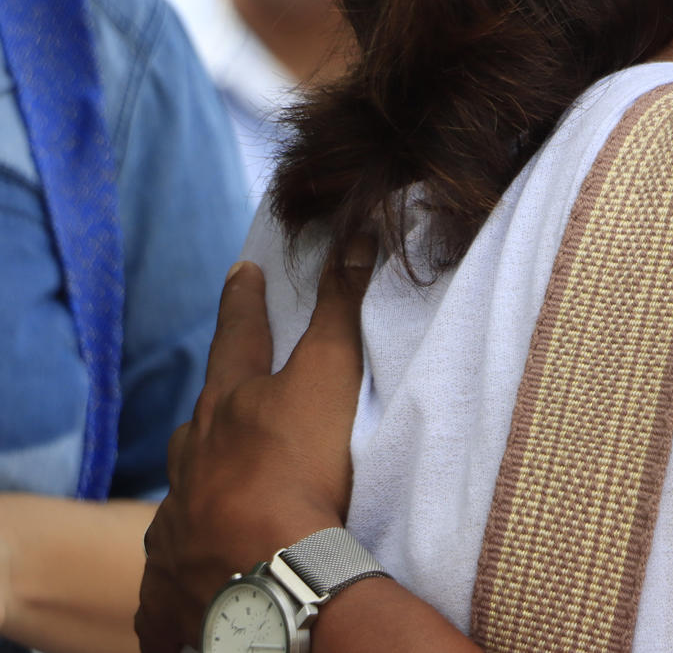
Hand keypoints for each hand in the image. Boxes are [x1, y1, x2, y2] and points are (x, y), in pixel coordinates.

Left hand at [137, 257, 370, 652]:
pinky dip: (199, 541)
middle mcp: (192, 454)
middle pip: (203, 416)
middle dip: (219, 402)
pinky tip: (215, 549)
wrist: (259, 577)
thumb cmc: (293, 472)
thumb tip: (354, 238)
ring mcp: (178, 514)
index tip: (242, 271)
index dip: (244, 301)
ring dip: (207, 475)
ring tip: (227, 481)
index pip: (237, 336)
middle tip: (231, 395)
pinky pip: (184, 548)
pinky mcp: (175, 570)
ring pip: (188, 482)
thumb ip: (339, 311)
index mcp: (226, 404)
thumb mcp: (327, 379)